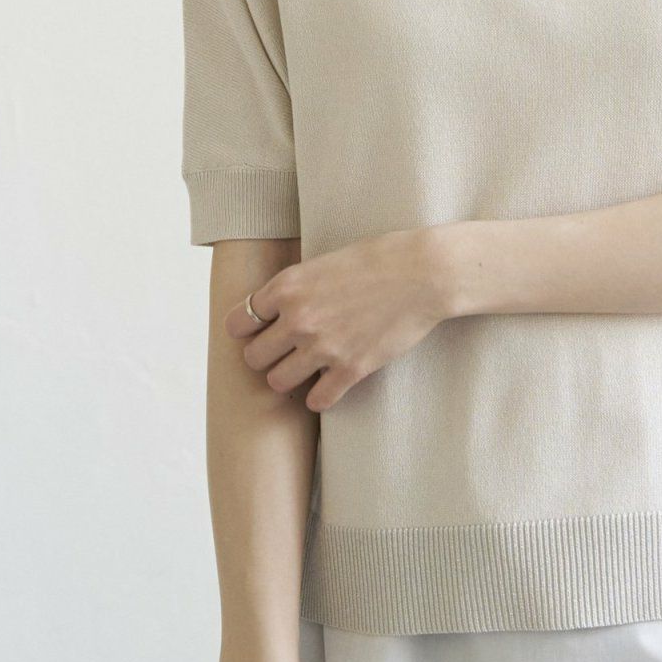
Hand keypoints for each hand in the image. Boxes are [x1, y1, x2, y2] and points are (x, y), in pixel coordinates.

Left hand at [225, 228, 451, 411]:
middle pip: (252, 358)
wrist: (424, 273)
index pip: (237, 323)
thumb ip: (295, 288)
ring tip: (307, 368)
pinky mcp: (351, 370)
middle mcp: (298, 319)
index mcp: (287, 287)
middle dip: (268, 355)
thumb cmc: (379, 259)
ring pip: (277, 382)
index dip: (248, 329)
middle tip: (286, 351)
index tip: (262, 330)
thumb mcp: (323, 262)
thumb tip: (274, 308)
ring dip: (290, 377)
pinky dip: (321, 396)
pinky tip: (331, 384)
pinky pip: (316, 401)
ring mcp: (323, 348)